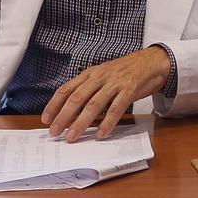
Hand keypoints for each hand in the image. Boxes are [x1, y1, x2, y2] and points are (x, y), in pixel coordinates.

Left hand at [42, 47, 170, 141]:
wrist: (151, 62)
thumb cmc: (125, 72)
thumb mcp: (103, 76)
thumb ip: (88, 91)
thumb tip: (72, 113)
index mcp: (90, 74)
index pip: (66, 89)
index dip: (54, 104)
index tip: (46, 120)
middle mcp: (99, 77)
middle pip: (76, 98)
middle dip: (63, 117)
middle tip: (55, 133)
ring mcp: (114, 83)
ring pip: (93, 105)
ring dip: (81, 122)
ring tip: (73, 136)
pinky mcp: (129, 90)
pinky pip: (116, 108)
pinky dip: (107, 122)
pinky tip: (101, 134)